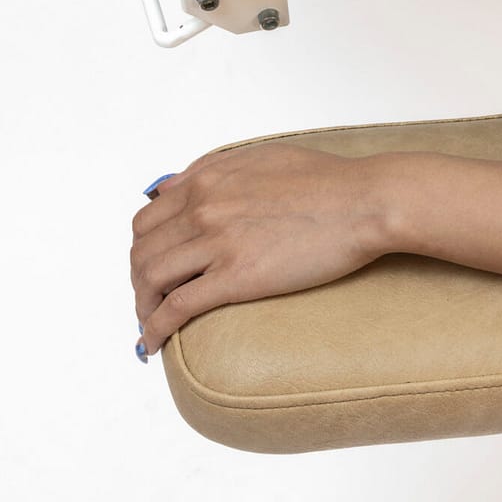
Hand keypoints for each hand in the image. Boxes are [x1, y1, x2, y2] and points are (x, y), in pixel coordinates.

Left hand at [130, 141, 393, 355]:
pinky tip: (154, 344)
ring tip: (151, 326)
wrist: (364, 201)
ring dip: (142, 307)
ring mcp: (217, 241)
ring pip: (150, 279)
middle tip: (150, 303)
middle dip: (138, 282)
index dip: (142, 251)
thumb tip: (169, 190)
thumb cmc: (326, 179)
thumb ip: (211, 169)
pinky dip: (155, 329)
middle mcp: (203, 206)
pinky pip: (176, 307)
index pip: (147, 220)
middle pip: (142, 252)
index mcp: (207, 178)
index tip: (150, 271)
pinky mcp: (235, 277)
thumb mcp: (261, 157)